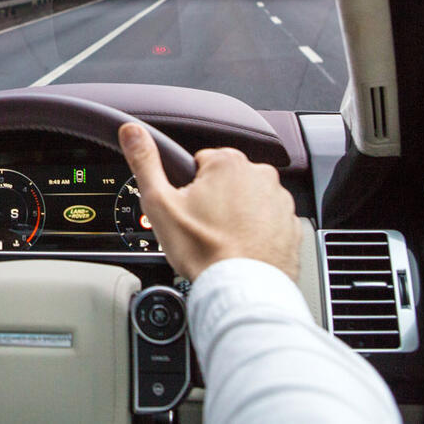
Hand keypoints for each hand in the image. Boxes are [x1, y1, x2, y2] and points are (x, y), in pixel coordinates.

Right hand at [118, 123, 300, 280]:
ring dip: (236, 216)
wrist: (242, 291)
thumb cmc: (205, 251)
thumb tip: (131, 132)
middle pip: (225, 181)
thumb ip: (145, 162)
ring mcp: (280, 201)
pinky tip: (241, 249)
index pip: (200, 163)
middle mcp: (260, 175)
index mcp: (228, 163)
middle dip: (213, 200)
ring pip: (248, 201)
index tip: (188, 210)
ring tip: (222, 241)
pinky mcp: (291, 225)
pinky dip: (256, 233)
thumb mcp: (160, 203)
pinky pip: (268, 222)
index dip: (188, 188)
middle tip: (202, 228)